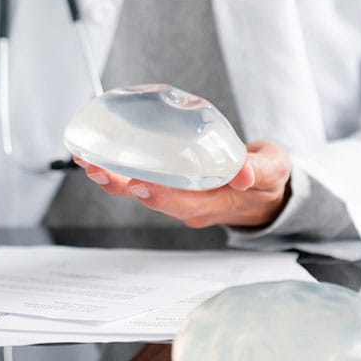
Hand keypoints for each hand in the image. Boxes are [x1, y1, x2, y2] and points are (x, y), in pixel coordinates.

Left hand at [77, 140, 291, 227]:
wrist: (268, 195)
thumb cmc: (269, 181)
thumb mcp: (274, 171)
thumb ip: (259, 169)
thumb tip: (242, 171)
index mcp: (216, 204)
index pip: (184, 203)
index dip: (159, 195)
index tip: (137, 183)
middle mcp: (192, 206)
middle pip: (152, 199)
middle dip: (121, 185)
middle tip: (94, 167)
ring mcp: (182, 198)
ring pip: (143, 191)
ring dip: (114, 178)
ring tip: (86, 159)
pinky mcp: (175, 187)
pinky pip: (145, 180)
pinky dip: (122, 169)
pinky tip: (103, 154)